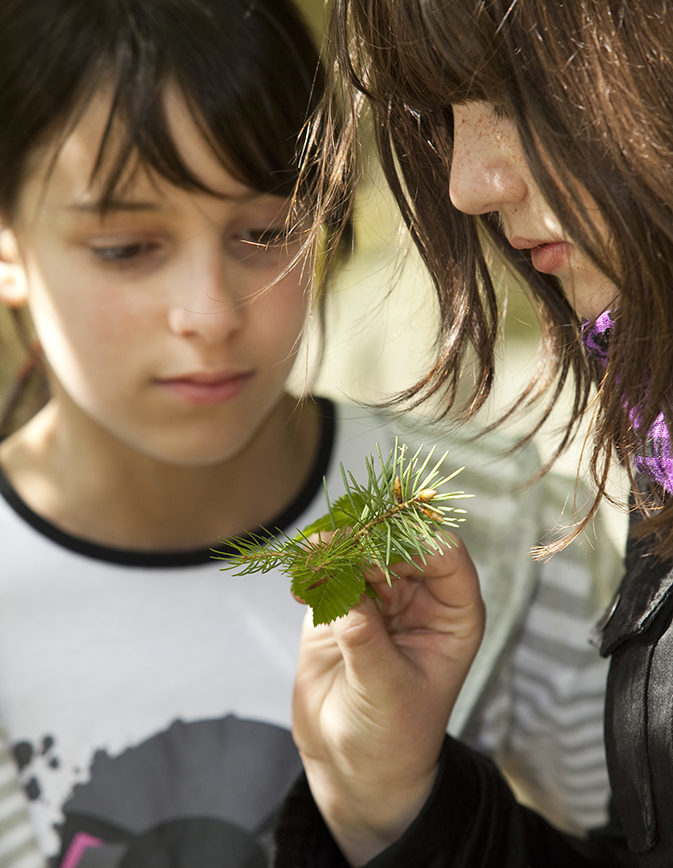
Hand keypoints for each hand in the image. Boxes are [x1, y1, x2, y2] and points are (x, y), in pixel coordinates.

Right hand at [292, 535, 483, 864]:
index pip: (444, 555)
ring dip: (332, 549)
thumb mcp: (387, 692)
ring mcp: (379, 597)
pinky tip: (299, 589)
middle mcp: (420, 597)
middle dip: (364, 540)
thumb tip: (346, 592)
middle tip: (330, 546)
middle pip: (396, 545)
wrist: (353, 766)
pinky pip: (327, 572)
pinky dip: (311, 571)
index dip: (413, 541)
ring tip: (309, 560)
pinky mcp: (341, 604)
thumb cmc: (392, 738)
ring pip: (358, 551)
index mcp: (453, 614)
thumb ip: (367, 641)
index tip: (375, 543)